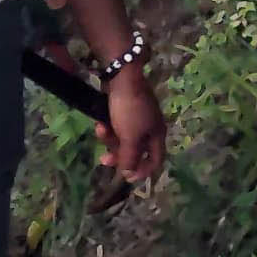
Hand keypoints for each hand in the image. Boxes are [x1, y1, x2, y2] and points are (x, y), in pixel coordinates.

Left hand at [100, 62, 166, 186]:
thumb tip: (128, 175)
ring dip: (109, 139)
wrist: (121, 77)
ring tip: (100, 130)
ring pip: (123, 139)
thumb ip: (130, 158)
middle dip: (118, 155)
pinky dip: (107, 127)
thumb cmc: (130, 110)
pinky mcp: (124, 111)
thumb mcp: (130, 137)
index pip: (156, 160)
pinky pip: (116, 127)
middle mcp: (149, 128)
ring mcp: (136, 119)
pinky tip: (99, 124)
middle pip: (135, 151)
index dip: (143, 171)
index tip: (127, 178)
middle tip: (104, 160)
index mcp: (157, 135)